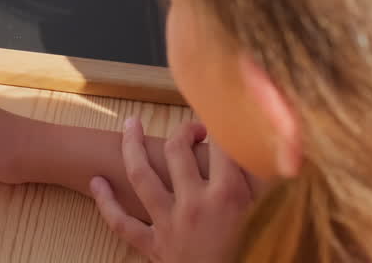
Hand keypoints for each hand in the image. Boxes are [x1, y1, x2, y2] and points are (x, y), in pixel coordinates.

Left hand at [90, 119, 252, 261]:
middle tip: (193, 129)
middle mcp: (195, 204)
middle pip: (179, 152)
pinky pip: (122, 224)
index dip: (222, 128)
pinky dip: (106, 203)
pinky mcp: (153, 247)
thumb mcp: (268, 220)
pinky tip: (96, 183)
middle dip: (184, 131)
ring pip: (141, 175)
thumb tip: (275, 158)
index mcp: (228, 196)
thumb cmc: (252, 256)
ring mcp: (169, 224)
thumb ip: (266, 189)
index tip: (223, 122)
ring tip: (130, 124)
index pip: (221, 146)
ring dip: (132, 146)